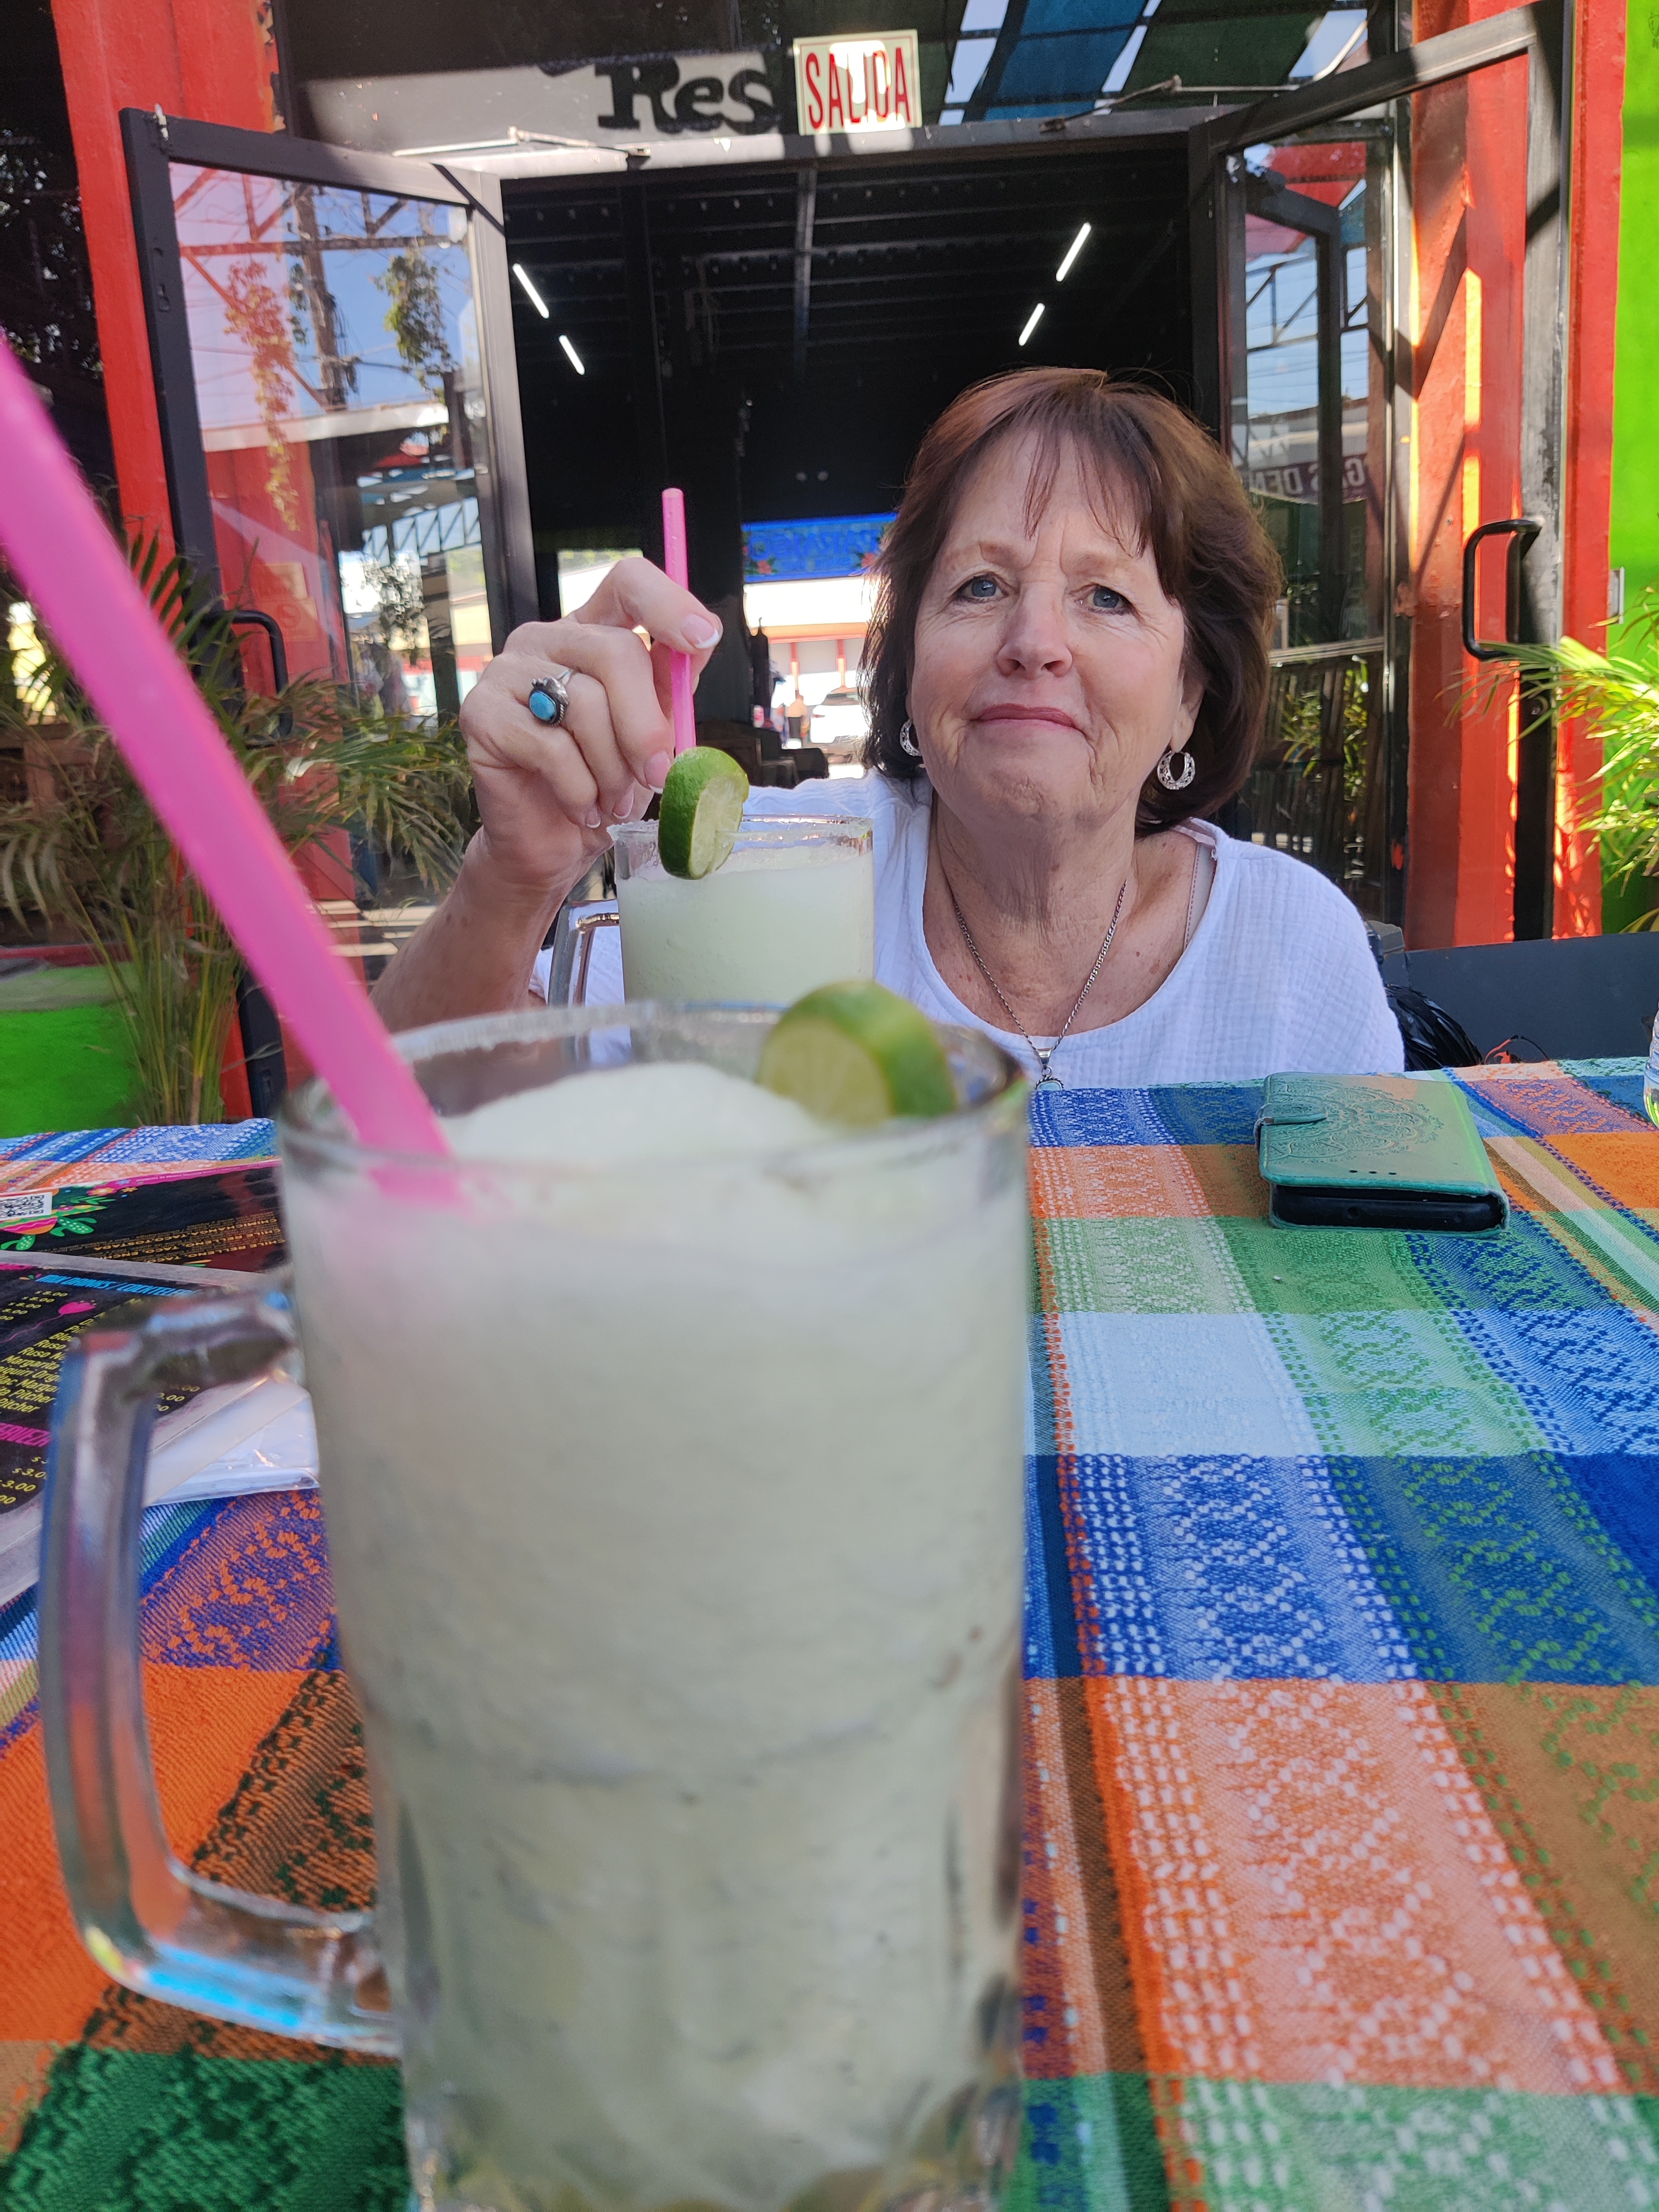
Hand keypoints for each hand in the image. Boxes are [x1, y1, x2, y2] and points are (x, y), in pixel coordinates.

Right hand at [457, 558, 722, 902]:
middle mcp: (545, 639)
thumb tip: (704, 639)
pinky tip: (581, 808)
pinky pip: (551, 747)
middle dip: (646, 726)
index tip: (702, 640)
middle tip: (654, 775)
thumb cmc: (604, 783)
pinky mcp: (482, 714)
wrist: (552, 843)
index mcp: (590, 632)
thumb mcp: (652, 732)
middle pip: (615, 651)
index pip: (627, 581)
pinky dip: (580, 790)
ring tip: (612, 801)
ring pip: (585, 704)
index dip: (668, 602)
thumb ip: (670, 686)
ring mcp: (506, 671)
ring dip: (613, 769)